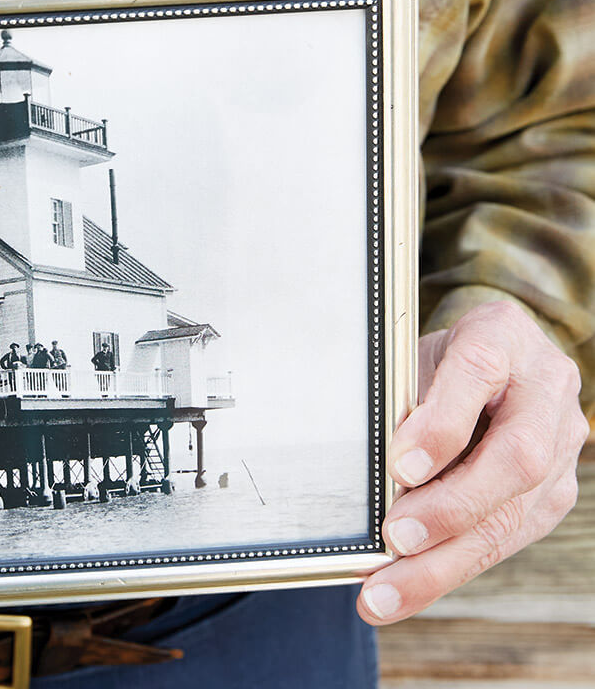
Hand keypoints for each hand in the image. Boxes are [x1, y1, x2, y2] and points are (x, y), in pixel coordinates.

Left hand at [358, 301, 586, 624]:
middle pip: (515, 457)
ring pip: (513, 511)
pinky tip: (406, 590)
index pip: (477, 371)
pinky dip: (449, 568)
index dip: (442, 423)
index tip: (402, 467)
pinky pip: (505, 538)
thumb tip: (365, 472)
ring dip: (444, 560)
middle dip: (450, 507)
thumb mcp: (408, 361)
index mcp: (500, 334)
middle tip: (394, 539)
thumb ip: (396, 403)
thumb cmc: (433, 364)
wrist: (489, 365)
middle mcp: (545, 385)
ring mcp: (561, 442)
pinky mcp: (554, 492)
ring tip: (385, 592)